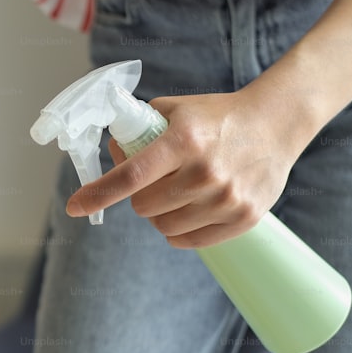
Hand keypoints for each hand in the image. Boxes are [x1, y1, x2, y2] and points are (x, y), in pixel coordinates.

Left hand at [66, 90, 299, 247]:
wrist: (276, 123)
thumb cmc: (217, 117)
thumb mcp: (176, 110)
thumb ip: (139, 130)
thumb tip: (112, 155)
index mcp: (184, 140)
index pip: (132, 175)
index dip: (99, 193)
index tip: (75, 206)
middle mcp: (205, 171)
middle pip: (145, 207)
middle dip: (140, 198)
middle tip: (155, 182)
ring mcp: (227, 197)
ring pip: (165, 227)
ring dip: (160, 215)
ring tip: (177, 193)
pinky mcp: (244, 217)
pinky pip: (191, 241)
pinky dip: (180, 231)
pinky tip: (190, 210)